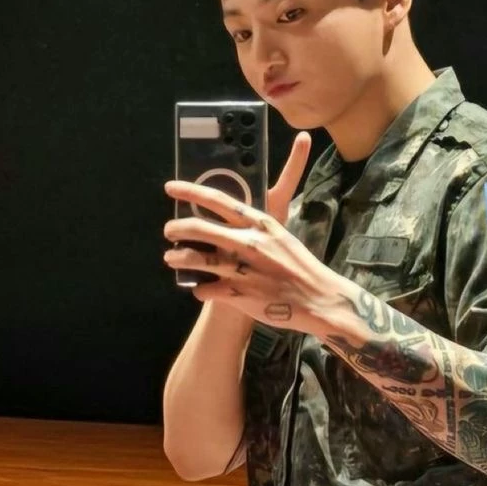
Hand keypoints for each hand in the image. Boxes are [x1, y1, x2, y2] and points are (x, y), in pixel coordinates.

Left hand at [163, 131, 344, 328]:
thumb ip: (254, 227)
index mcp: (260, 224)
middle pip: (200, 228)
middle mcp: (249, 244)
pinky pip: (207, 290)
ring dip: (179, 258)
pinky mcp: (240, 295)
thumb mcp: (280, 236)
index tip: (171, 187)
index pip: (218, 200)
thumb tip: (230, 217)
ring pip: (198, 260)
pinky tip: (200, 288)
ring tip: (170, 257)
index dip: (190, 192)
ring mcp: (243, 270)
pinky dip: (200, 289)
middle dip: (177, 228)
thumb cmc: (299, 266)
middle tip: (168, 230)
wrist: (317, 298)